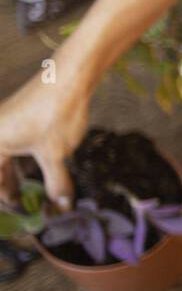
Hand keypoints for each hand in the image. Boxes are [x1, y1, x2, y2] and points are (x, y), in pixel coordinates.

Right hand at [0, 71, 88, 210]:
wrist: (68, 79)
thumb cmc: (55, 115)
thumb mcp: (56, 154)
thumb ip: (57, 182)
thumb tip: (61, 206)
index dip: (5, 197)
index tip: (19, 211)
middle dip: (8, 187)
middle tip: (22, 205)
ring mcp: (6, 125)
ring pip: (6, 158)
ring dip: (16, 175)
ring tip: (28, 192)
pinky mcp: (20, 120)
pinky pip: (15, 146)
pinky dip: (24, 161)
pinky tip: (38, 170)